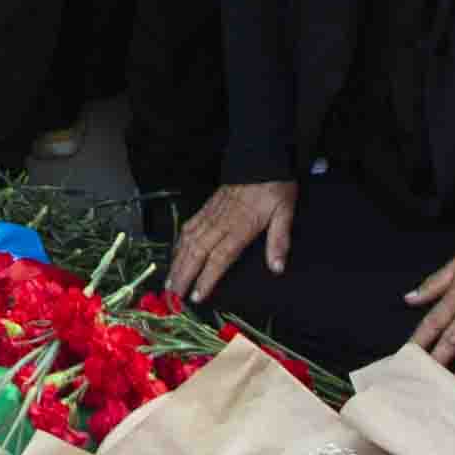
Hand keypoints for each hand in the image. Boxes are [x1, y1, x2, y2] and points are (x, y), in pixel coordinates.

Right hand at [164, 176, 295, 302]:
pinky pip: (189, 227)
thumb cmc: (274, 186)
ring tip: (169, 282)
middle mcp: (221, 222)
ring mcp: (211, 214)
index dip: (206, 278)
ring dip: (177, 263)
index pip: (220, 257)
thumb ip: (279, 240)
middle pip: (197, 253)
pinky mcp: (207, 207)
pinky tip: (175, 254)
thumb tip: (277, 267)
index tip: (196, 296)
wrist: (260, 156)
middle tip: (172, 297)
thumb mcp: (285, 212)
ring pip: (188, 241)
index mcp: (240, 226)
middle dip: (183, 276)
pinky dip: (179, 243)